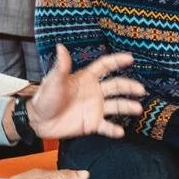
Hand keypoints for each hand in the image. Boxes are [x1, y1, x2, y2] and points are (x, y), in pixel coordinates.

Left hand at [26, 45, 145, 139]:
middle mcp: (94, 91)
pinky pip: (106, 127)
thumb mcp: (54, 81)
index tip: (130, 58)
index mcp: (86, 78)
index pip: (105, 66)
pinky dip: (114, 130)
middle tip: (140, 90)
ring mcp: (94, 108)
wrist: (38, 121)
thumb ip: (61, 66)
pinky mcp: (92, 123)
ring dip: (127, 107)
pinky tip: (120, 132)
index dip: (117, 61)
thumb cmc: (44, 98)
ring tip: (137, 109)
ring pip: (116, 106)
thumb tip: (60, 46)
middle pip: (116, 86)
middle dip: (129, 87)